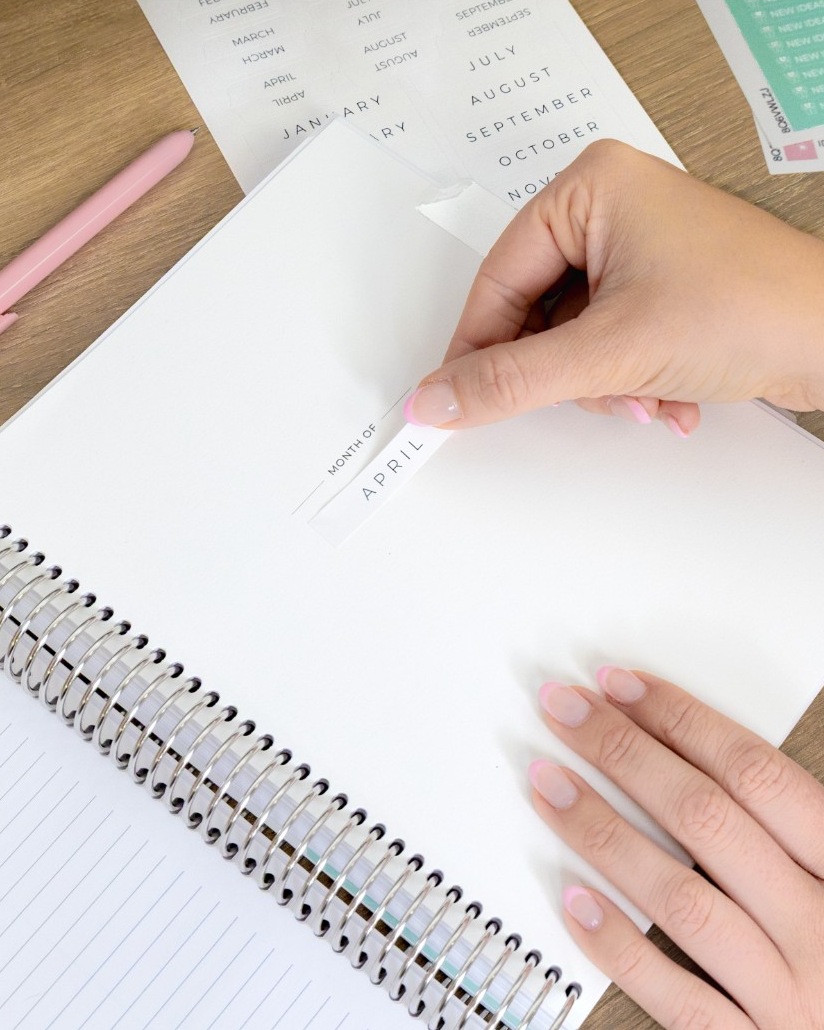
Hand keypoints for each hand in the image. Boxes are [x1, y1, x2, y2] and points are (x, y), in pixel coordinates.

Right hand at [405, 140, 823, 434]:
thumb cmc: (755, 308)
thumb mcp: (609, 352)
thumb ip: (512, 380)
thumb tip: (439, 398)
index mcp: (590, 188)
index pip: (499, 277)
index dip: (476, 345)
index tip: (454, 396)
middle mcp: (611, 210)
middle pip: (534, 312)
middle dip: (566, 372)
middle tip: (584, 395)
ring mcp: (637, 248)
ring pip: (570, 337)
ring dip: (602, 385)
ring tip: (644, 394)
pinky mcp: (658, 286)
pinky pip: (605, 341)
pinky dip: (625, 380)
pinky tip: (663, 394)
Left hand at [529, 667, 823, 1027]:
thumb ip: (779, 818)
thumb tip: (683, 738)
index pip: (753, 772)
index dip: (678, 718)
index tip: (617, 686)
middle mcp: (819, 927)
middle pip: (705, 817)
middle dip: (623, 752)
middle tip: (565, 712)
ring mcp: (788, 994)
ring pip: (681, 896)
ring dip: (602, 830)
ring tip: (548, 783)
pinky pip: (679, 998)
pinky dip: (621, 945)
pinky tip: (574, 899)